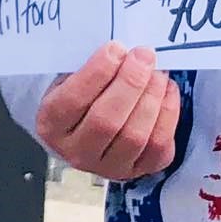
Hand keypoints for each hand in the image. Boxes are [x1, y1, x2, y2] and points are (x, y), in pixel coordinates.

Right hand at [35, 42, 179, 180]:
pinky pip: (158, 148)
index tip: (116, 48)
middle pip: (106, 121)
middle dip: (130, 83)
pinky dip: (168, 115)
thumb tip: (123, 51)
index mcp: (52, 124)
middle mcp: (76, 152)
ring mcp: (107, 168)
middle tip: (144, 55)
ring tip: (157, 72)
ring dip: (151, 98)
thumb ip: (91, 67)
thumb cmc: (81, 94)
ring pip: (135, 137)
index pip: (73, 100)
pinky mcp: (137, 173)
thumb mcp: (71, 77)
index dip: (97, 73)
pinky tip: (166, 90)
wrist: (86, 129)